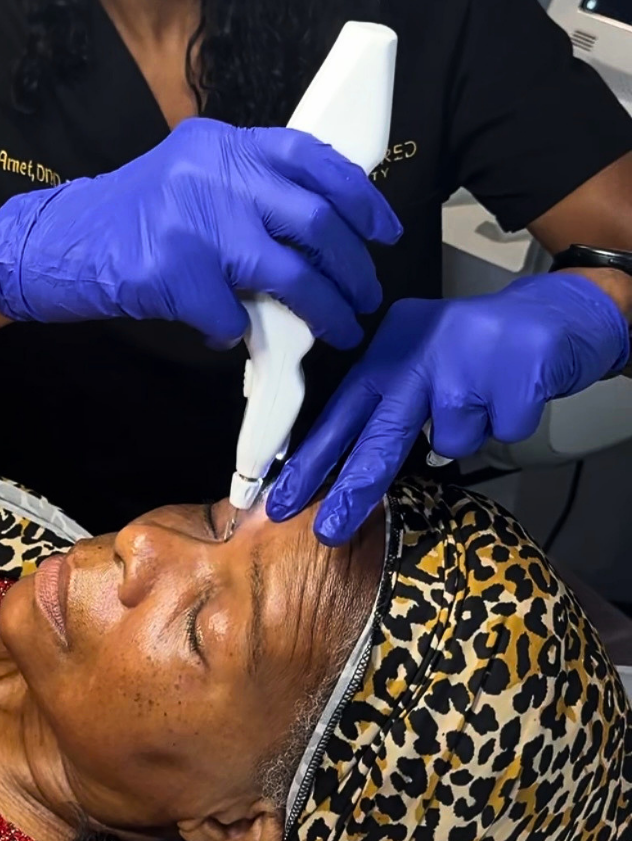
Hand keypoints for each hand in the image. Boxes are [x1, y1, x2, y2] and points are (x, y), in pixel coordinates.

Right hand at [0, 119, 401, 349]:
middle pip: (314, 221)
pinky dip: (236, 332)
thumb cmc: (128, 219)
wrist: (55, 244)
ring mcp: (193, 221)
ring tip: (339, 328)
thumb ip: (246, 188)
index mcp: (222, 144)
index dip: (358, 196)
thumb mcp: (189, 177)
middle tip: (365, 296)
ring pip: (288, 273)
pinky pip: (231, 316)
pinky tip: (227, 332)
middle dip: (352, 268)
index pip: (310, 158)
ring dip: (323, 309)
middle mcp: (212, 173)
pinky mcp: (173, 272)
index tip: (383, 230)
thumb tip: (321, 229)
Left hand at [268, 274, 630, 544]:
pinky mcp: (516, 373)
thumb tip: (345, 470)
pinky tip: (516, 392)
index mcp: (390, 349)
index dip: (312, 458)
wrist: (558, 310)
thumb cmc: (480, 348)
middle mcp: (421, 350)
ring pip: (452, 441)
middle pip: (381, 432)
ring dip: (469, 434)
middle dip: (354, 487)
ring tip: (485, 397)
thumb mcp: (421, 362)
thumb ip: (388, 405)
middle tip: (329, 530)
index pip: (342, 411)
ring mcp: (469, 359)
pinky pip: (502, 433)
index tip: (282, 500)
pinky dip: (511, 423)